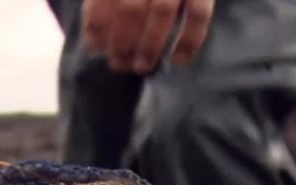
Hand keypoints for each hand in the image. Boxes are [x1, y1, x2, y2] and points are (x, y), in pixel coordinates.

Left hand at [81, 0, 214, 73]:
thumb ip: (103, 4)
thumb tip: (96, 41)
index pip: (102, 0)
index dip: (96, 26)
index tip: (96, 47)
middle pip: (130, 8)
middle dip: (122, 43)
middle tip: (119, 64)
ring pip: (162, 11)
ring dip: (150, 46)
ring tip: (142, 66)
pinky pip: (198, 14)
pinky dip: (189, 40)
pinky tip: (179, 59)